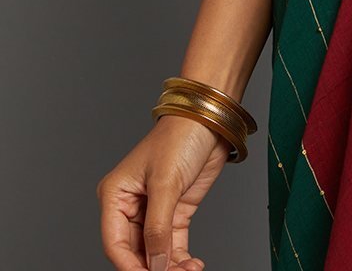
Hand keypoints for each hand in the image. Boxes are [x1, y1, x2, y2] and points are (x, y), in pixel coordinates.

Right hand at [97, 114, 229, 269]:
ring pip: (155, 251)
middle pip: (135, 252)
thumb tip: (156, 266)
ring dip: (171, 266)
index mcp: (116, 195)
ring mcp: (153, 210)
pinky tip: (192, 265)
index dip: (131, 266)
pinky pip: (172, 243)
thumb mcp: (166, 183)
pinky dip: (181, 258)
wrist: (211, 119)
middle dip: (155, 268)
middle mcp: (130, 206)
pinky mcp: (175, 210)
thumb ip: (158, 228)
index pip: (116, 244)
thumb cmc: (181, 137)